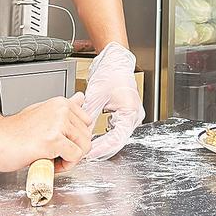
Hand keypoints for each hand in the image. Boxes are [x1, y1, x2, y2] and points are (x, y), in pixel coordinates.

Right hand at [0, 93, 92, 172]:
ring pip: (84, 147)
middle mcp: (62, 110)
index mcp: (61, 103)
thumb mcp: (42, 113)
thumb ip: (63, 109)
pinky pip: (75, 156)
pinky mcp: (53, 140)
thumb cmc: (14, 131)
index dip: (75, 138)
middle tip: (53, 155)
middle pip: (87, 136)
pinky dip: (65, 165)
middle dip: (73, 150)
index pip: (87, 122)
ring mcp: (58, 124)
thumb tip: (81, 97)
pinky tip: (49, 163)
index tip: (61, 143)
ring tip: (51, 159)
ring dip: (70, 159)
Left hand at [82, 43, 144, 160]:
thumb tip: (81, 135)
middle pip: (118, 140)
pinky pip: (116, 130)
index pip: (117, 138)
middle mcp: (134, 116)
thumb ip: (89, 117)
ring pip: (117, 137)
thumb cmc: (110, 72)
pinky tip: (93, 139)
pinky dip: (105, 136)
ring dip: (103, 143)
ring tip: (87, 149)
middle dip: (102, 148)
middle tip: (85, 154)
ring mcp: (131, 115)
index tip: (89, 153)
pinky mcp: (125, 114)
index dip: (102, 148)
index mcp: (130, 111)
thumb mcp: (96, 96)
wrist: (114, 61)